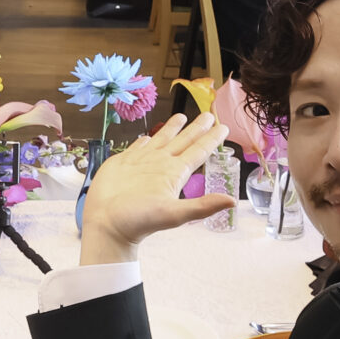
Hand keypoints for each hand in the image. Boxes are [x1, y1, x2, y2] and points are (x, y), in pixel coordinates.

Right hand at [79, 113, 232, 264]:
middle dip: (197, 128)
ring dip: (172, 128)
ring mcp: (143, 163)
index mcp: (175, 173)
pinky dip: (144, 140)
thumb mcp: (174, 214)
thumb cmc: (138, 221)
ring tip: (182, 116)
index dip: (211, 139)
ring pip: (162, 139)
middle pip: (184, 141)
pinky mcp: (123, 163)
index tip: (223, 128)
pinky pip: (138, 147)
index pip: (198, 151)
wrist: (108, 224)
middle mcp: (162, 165)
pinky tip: (147, 136)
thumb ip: (202, 206)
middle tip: (210, 114)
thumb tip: (232, 201)